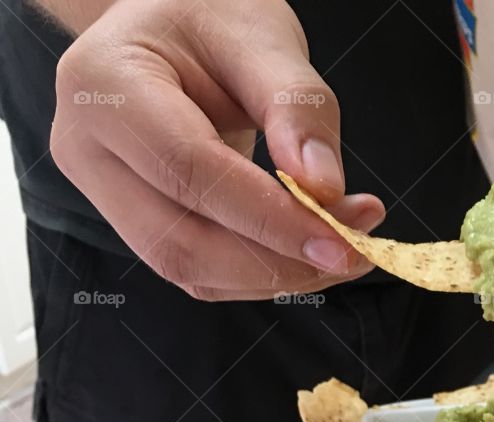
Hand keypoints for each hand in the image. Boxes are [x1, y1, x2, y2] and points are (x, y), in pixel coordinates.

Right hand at [50, 0, 384, 299]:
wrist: (170, 25)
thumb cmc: (208, 15)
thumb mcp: (260, 34)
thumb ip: (297, 106)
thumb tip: (326, 190)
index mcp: (105, 87)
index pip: (191, 172)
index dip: (270, 220)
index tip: (341, 243)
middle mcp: (90, 151)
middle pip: (184, 242)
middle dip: (277, 262)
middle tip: (354, 252)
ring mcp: (106, 196)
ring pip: (192, 270)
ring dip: (276, 275)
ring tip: (343, 246)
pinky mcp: (138, 226)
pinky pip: (201, 272)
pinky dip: (263, 272)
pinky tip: (308, 248)